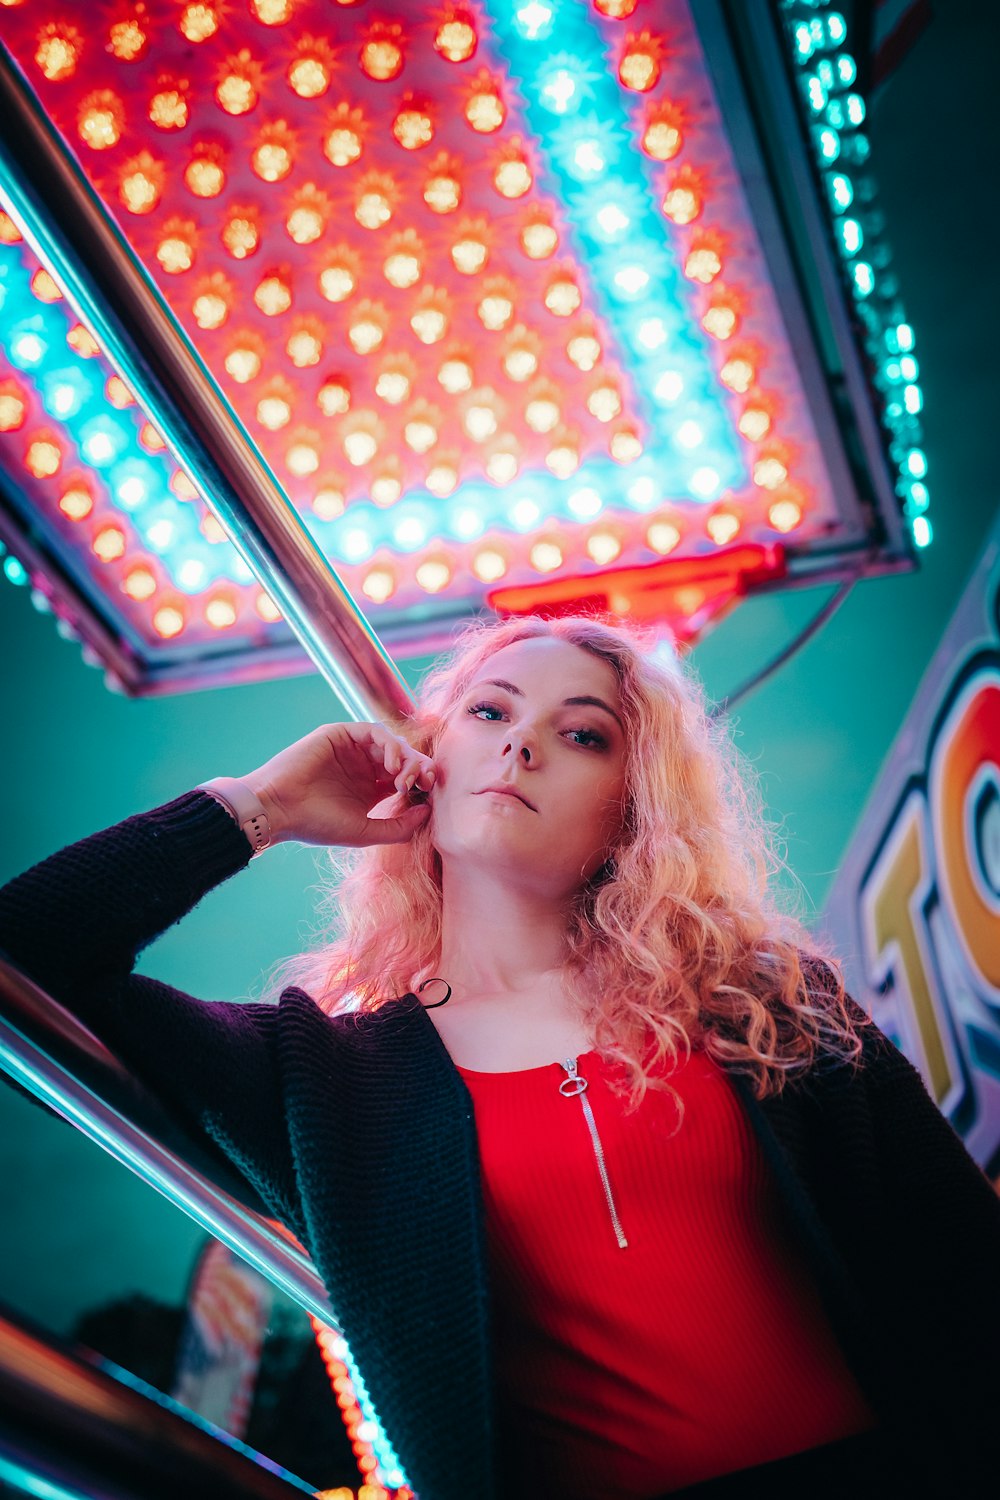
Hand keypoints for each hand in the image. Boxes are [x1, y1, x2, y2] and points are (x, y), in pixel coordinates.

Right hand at [238, 722, 434, 847]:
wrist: (279, 810)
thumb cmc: (317, 825)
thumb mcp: (365, 832)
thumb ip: (400, 827)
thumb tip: (429, 812)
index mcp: (371, 789)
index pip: (406, 778)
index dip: (422, 782)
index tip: (428, 793)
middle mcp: (363, 767)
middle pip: (404, 758)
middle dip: (420, 768)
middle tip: (424, 782)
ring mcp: (352, 749)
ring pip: (393, 743)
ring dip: (406, 757)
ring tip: (403, 778)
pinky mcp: (340, 734)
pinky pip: (374, 731)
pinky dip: (389, 744)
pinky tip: (390, 765)